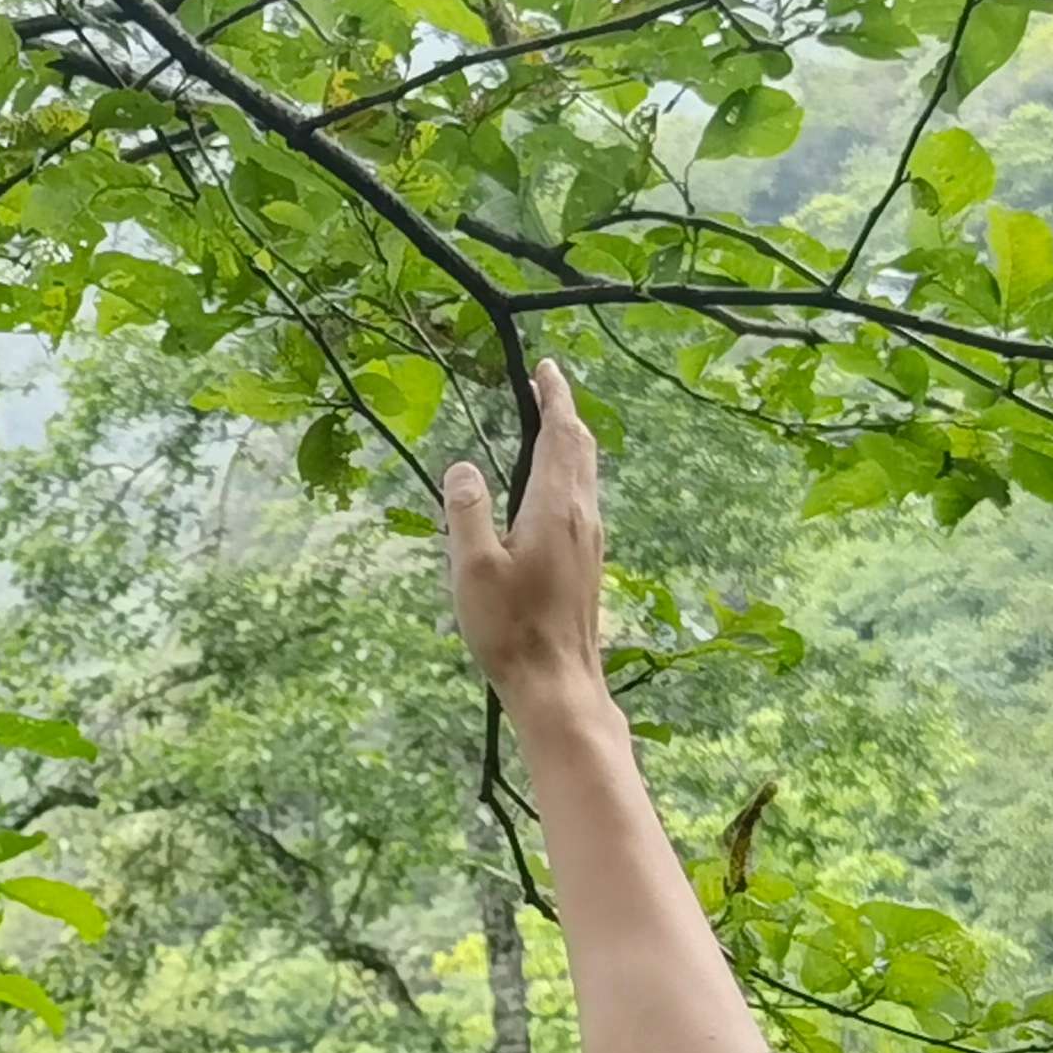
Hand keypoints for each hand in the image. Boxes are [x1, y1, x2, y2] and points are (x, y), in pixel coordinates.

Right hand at [442, 359, 608, 713]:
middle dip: (564, 412)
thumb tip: (462, 467)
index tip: (544, 368)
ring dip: (570, 443)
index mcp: (554, 507)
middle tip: (545, 387)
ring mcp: (590, 540)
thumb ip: (465, 510)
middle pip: (581, 448)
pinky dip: (570, 474)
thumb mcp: (471, 569)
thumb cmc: (511, 630)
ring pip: (586, 473)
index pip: (559, 434)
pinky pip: (583, 499)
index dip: (553, 397)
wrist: (558, 684)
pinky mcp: (588, 563)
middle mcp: (581, 515)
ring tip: (550, 427)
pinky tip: (553, 491)